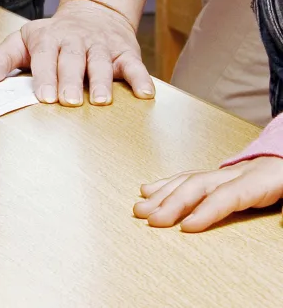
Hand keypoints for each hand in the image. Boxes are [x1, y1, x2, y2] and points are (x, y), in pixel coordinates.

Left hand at [0, 0, 153, 105]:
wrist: (94, 11)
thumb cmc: (53, 35)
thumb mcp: (23, 40)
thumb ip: (2, 59)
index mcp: (49, 39)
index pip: (44, 57)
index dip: (44, 76)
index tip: (43, 97)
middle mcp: (75, 40)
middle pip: (72, 60)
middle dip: (70, 80)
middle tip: (68, 101)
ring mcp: (101, 46)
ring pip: (101, 62)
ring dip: (101, 81)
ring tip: (100, 101)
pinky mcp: (125, 52)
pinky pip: (135, 65)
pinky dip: (140, 78)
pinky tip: (145, 93)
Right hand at [135, 157, 282, 230]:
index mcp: (260, 181)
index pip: (227, 197)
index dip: (206, 211)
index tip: (185, 227)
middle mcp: (238, 174)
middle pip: (199, 185)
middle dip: (172, 202)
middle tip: (149, 218)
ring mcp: (228, 172)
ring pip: (190, 179)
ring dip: (163, 194)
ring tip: (140, 207)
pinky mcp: (224, 175)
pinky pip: (191, 176)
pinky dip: (168, 183)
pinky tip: (150, 190)